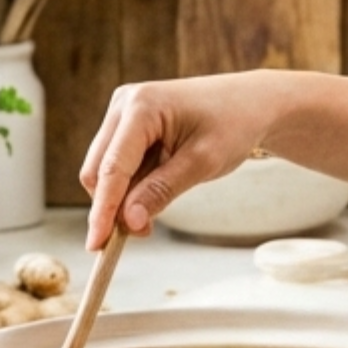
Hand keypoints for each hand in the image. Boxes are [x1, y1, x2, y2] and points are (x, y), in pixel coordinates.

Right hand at [80, 74, 279, 250]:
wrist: (250, 102)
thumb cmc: (233, 123)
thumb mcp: (203, 162)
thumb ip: (162, 191)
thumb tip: (128, 221)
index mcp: (142, 106)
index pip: (112, 168)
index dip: (102, 210)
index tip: (97, 244)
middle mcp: (124, 104)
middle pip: (99, 169)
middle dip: (113, 206)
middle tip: (144, 232)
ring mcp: (123, 112)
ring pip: (105, 169)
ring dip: (123, 196)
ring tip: (159, 205)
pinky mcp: (128, 124)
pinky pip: (118, 163)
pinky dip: (131, 184)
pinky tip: (157, 186)